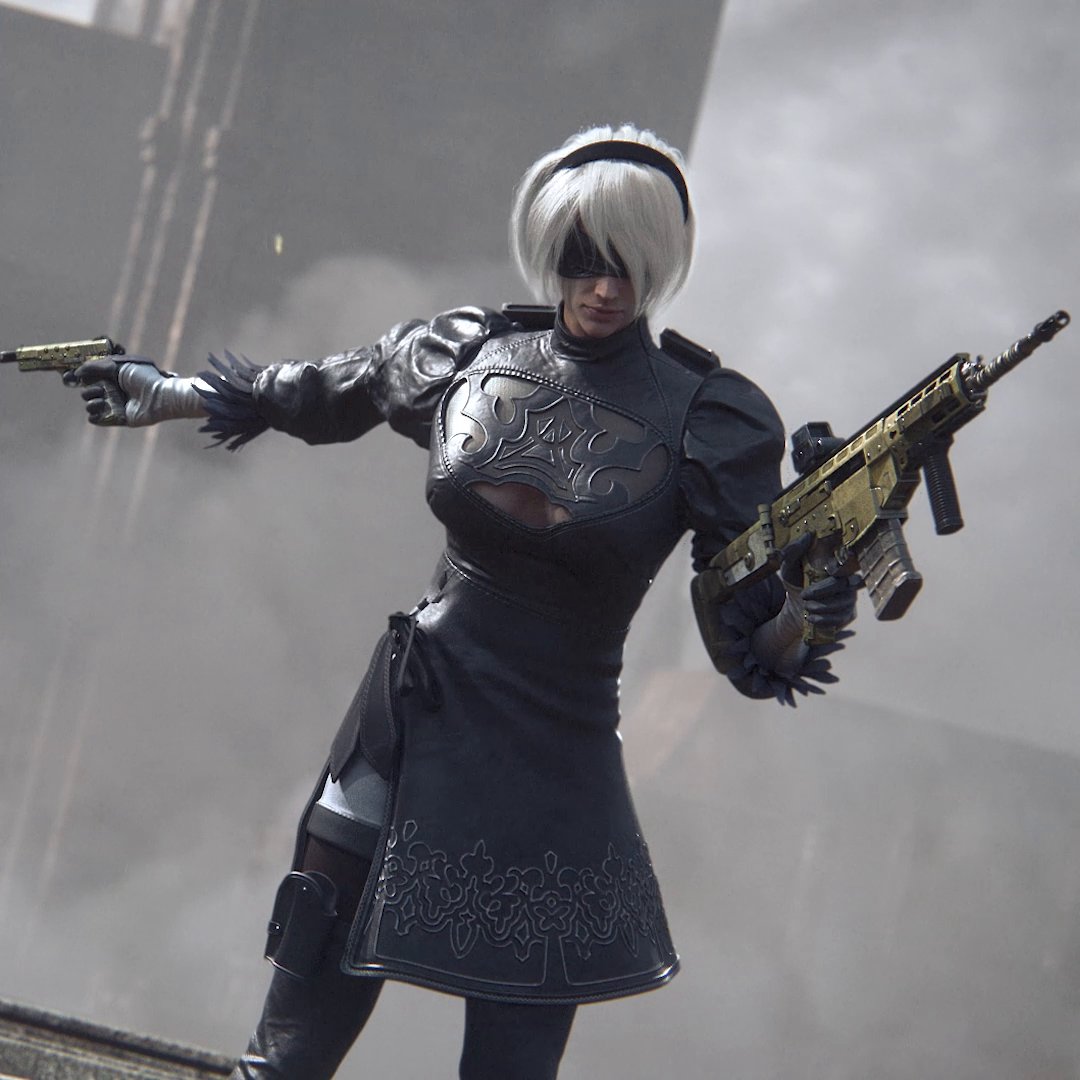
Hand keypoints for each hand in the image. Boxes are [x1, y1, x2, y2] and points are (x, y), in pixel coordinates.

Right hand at [66, 357, 202, 426]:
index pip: (92, 376)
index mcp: (115, 376)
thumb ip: (97, 366)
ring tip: (103, 398)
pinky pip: (96, 419)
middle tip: (101, 388)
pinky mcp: (118, 418)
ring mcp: (116, 405)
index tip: (74, 375)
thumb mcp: (120, 365)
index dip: (82, 376)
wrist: (160, 396)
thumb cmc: (144, 378)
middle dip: (89, 389)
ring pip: (90, 404)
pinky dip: (94, 415)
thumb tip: (78, 371)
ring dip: (91, 400)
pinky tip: (100, 408)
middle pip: (87, 390)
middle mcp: (114, 390)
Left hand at [780, 532, 860, 637]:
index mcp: (836, 564)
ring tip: (806, 606)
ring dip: (822, 606)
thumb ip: (794, 550)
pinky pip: (842, 617)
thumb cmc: (796, 581)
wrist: (795, 606)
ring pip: (845, 601)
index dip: (844, 565)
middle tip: (805, 595)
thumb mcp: (789, 565)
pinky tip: (811, 618)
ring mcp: (849, 597)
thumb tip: (808, 535)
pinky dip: (825, 619)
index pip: (851, 560)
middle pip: (848, 582)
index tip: (829, 570)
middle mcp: (847, 579)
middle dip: (824, 590)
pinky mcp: (847, 614)